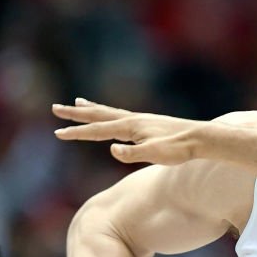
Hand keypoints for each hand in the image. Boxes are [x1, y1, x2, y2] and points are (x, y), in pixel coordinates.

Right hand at [52, 99, 203, 164]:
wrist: (200, 138)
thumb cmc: (179, 149)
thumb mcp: (155, 154)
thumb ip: (133, 154)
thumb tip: (112, 149)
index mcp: (130, 127)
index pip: (97, 131)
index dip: (77, 133)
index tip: (58, 133)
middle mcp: (132, 119)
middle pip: (98, 115)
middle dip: (76, 114)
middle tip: (55, 108)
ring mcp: (140, 120)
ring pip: (109, 112)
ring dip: (91, 109)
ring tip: (77, 102)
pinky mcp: (147, 123)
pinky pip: (121, 116)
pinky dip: (109, 113)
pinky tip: (111, 117)